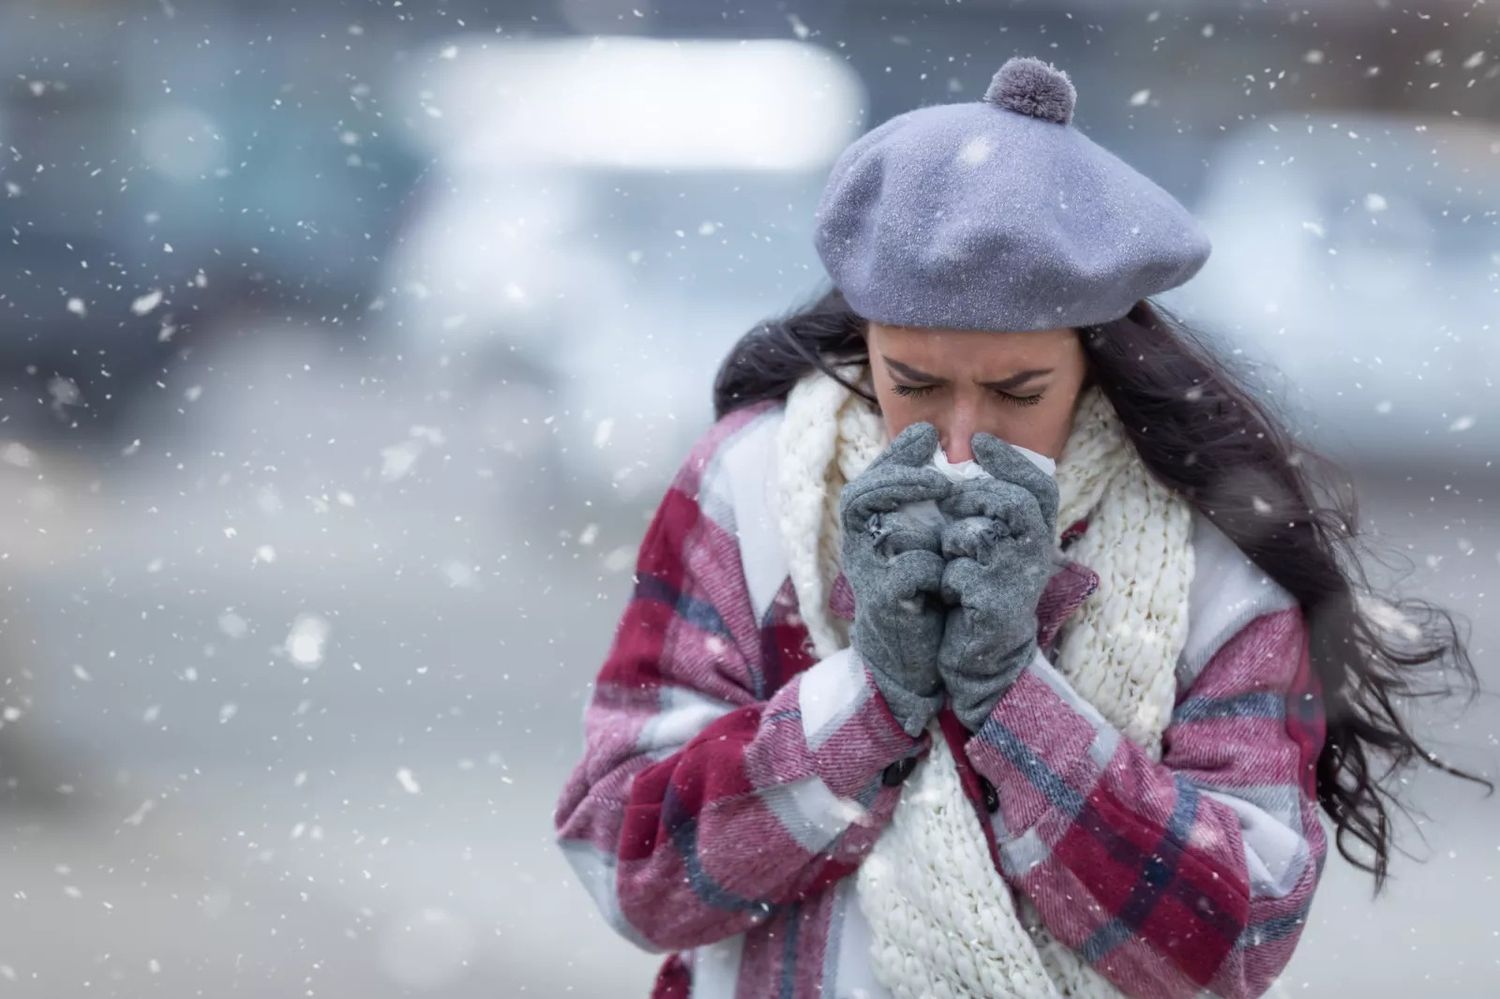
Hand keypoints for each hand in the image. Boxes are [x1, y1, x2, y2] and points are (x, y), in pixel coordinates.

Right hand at [838, 422, 952, 736]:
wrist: (913, 655)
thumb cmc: (921, 588)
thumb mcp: (920, 536)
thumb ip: (922, 495)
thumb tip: (926, 435)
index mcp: (869, 526)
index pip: (872, 477)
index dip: (897, 455)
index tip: (928, 439)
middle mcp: (860, 545)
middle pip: (861, 495)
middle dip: (900, 478)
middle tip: (940, 478)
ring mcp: (868, 574)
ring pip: (880, 528)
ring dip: (917, 516)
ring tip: (949, 510)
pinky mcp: (884, 604)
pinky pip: (909, 571)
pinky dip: (934, 566)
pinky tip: (952, 571)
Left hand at [935, 433, 1060, 731]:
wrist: (979, 654)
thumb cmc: (977, 590)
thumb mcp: (984, 544)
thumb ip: (980, 508)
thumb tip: (954, 462)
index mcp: (1034, 534)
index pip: (1039, 486)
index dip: (1012, 460)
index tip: (981, 441)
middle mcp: (1035, 555)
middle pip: (1016, 504)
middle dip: (977, 496)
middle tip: (951, 499)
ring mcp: (1019, 583)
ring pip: (984, 536)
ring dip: (957, 539)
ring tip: (950, 554)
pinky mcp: (997, 609)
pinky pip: (962, 575)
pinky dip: (948, 578)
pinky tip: (950, 591)